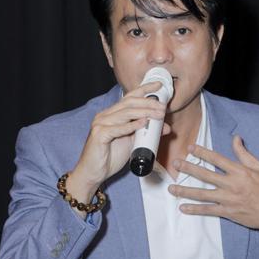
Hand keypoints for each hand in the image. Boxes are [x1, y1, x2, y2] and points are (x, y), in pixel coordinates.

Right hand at [67, 82, 169, 200]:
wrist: (93, 174)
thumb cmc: (110, 158)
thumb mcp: (132, 143)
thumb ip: (146, 133)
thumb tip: (165, 127)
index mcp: (112, 114)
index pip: (129, 97)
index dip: (144, 89)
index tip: (158, 85)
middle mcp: (105, 116)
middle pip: (129, 103)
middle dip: (148, 103)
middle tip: (163, 107)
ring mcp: (100, 124)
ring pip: (125, 113)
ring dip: (144, 112)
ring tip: (159, 114)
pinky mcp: (99, 135)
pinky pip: (117, 128)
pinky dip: (131, 125)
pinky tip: (143, 123)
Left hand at [167, 135, 258, 238]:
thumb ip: (245, 154)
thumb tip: (236, 139)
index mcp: (240, 171)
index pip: (217, 159)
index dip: (202, 152)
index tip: (190, 148)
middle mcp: (232, 184)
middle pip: (205, 174)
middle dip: (188, 168)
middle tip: (175, 164)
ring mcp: (229, 200)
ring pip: (202, 194)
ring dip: (185, 191)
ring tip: (171, 188)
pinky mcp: (228, 212)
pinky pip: (208, 210)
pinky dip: (195, 210)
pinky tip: (183, 208)